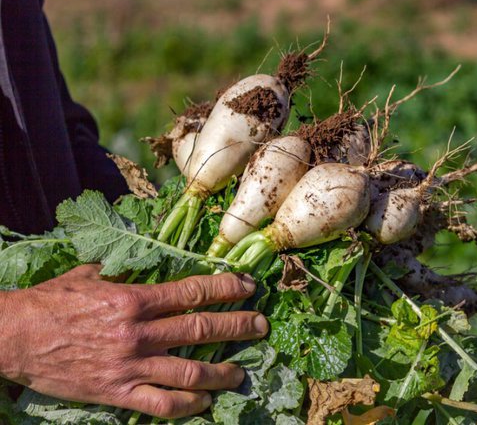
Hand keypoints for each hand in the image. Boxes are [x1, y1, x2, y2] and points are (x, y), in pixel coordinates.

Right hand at [0, 264, 267, 418]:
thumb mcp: (91, 275)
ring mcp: (130, 365)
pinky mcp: (117, 392)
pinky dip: (187, 405)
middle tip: (261, 325)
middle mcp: (139, 333)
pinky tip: (205, 401)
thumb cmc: (52, 301)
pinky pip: (161, 404)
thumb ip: (125, 271)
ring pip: (189, 370)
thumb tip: (153, 263)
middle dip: (238, 326)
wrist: (14, 337)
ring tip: (241, 372)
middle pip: (202, 328)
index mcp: (134, 299)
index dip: (227, 289)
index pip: (194, 292)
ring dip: (221, 372)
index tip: (249, 287)